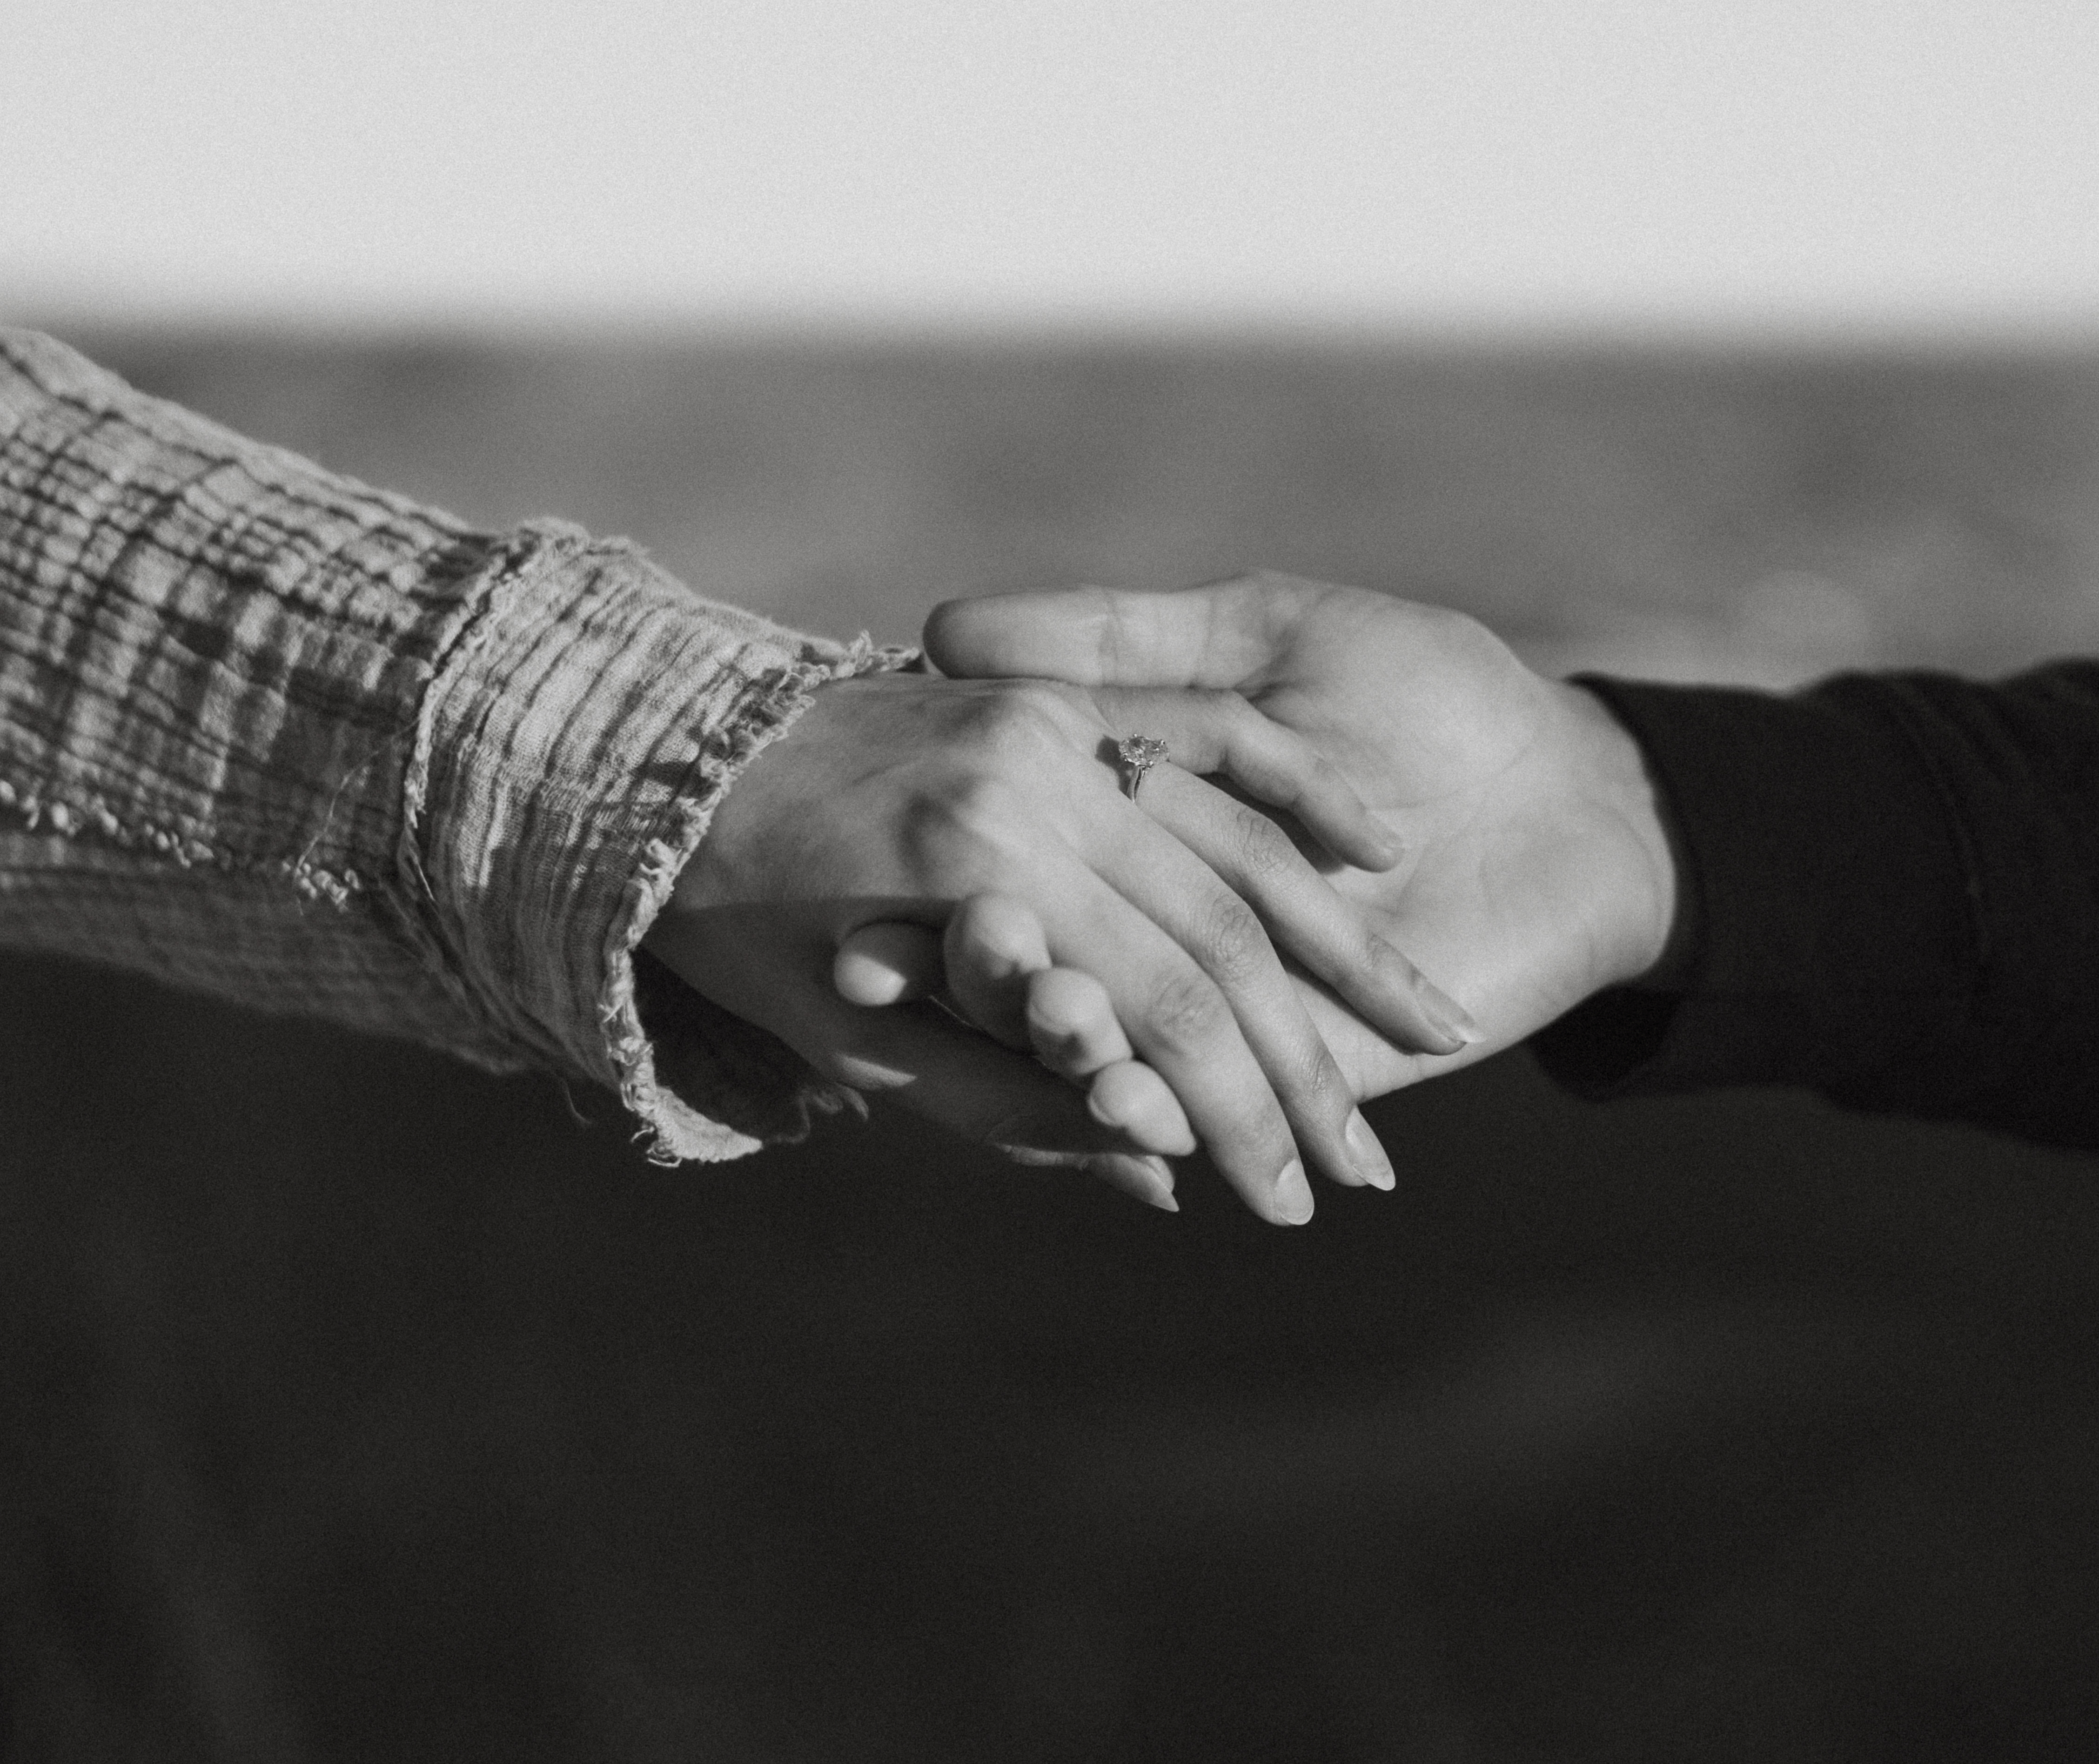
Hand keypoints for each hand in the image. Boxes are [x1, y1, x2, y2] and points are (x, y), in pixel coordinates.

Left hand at [642, 668, 1466, 1221]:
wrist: (662, 760)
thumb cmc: (747, 932)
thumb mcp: (868, 1051)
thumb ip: (1018, 1107)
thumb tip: (1160, 1172)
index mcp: (979, 883)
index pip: (1161, 1013)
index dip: (1238, 1117)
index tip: (1293, 1201)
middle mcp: (1033, 791)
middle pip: (1223, 935)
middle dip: (1309, 1061)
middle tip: (1372, 1163)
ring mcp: (1052, 726)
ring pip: (1239, 843)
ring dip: (1342, 945)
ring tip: (1436, 1025)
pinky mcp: (1061, 693)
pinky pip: (1212, 738)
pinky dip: (1300, 800)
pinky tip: (1379, 857)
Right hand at [916, 573, 1677, 1102]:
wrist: (1576, 790)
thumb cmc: (1437, 690)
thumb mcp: (1270, 633)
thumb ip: (1126, 639)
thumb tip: (946, 624)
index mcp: (1140, 819)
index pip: (1017, 860)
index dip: (950, 879)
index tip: (864, 893)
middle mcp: (1167, 919)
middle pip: (1054, 965)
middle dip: (1003, 979)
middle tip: (902, 987)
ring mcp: (1231, 1001)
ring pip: (1119, 1046)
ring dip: (1074, 1058)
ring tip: (1046, 1043)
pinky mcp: (1301, 1072)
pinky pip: (1208, 1105)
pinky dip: (1164, 1114)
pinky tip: (1130, 1117)